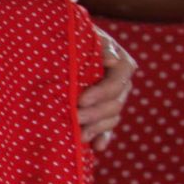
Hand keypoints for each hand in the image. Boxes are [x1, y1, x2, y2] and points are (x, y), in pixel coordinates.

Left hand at [79, 27, 135, 150]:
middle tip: (75, 118)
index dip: (102, 92)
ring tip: (80, 135)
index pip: (118, 81)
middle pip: (115, 103)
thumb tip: (111, 60)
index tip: (81, 100)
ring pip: (112, 118)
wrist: (62, 45)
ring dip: (96, 128)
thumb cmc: (72, 37)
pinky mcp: (101, 113)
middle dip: (95, 113)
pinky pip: (106, 129)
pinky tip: (96, 147)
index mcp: (120, 63)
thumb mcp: (84, 36)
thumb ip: (98, 47)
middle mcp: (120, 83)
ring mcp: (112, 100)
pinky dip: (102, 138)